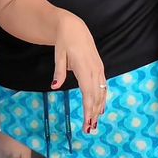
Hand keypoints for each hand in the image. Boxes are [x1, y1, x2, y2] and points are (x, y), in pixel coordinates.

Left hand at [52, 12, 104, 133]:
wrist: (74, 27)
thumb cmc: (64, 41)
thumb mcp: (58, 55)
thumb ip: (58, 72)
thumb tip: (54, 87)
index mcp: (84, 67)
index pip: (88, 93)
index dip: (88, 109)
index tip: (86, 122)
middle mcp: (94, 69)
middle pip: (96, 96)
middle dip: (93, 113)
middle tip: (89, 129)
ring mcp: (99, 68)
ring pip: (101, 92)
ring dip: (99, 108)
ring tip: (95, 123)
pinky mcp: (100, 67)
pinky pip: (103, 86)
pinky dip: (102, 98)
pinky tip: (100, 108)